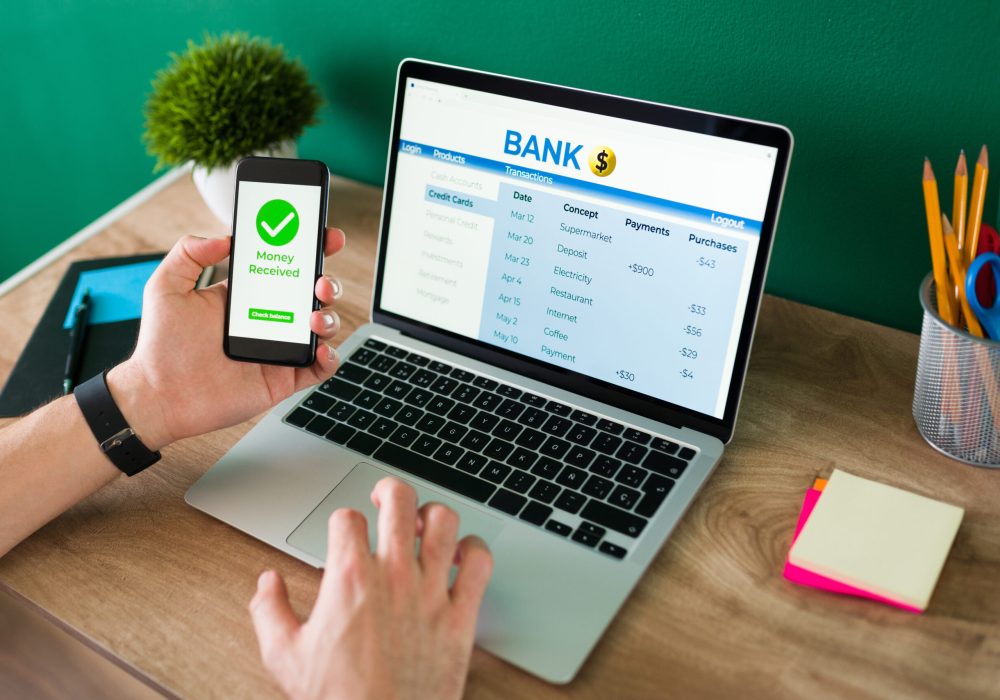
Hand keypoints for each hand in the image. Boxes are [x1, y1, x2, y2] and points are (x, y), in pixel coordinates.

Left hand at [106, 229, 346, 449]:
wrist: (160, 396)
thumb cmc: (161, 347)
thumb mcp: (165, 288)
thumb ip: (188, 253)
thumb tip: (224, 238)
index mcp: (246, 296)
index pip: (285, 266)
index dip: (309, 250)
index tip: (323, 237)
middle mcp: (267, 319)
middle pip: (312, 294)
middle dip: (327, 282)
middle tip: (320, 281)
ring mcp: (278, 349)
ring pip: (322, 327)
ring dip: (329, 317)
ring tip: (314, 317)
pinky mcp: (283, 379)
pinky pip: (319, 368)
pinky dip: (330, 358)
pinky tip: (319, 350)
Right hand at [249, 477, 493, 699]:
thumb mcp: (284, 657)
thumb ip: (269, 611)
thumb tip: (267, 582)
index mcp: (349, 579)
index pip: (347, 519)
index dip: (343, 521)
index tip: (345, 534)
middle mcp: (394, 576)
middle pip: (399, 501)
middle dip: (389, 491)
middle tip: (386, 498)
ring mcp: (431, 592)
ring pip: (444, 522)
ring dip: (433, 515)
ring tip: (423, 524)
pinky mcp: (461, 615)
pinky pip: (480, 563)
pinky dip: (474, 550)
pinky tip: (462, 554)